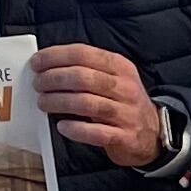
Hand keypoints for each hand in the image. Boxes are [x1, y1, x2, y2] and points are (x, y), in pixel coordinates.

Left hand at [34, 43, 165, 169]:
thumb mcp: (114, 78)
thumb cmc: (123, 104)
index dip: (56, 57)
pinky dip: (76, 129)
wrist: (153, 134)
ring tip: (44, 103)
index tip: (37, 63)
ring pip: (87, 103)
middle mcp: (125, 87)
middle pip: (83, 77)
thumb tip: (48, 65)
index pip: (83, 54)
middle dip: (54, 79)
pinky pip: (96, 132)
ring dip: (59, 102)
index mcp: (120, 67)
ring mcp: (126, 113)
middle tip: (38, 84)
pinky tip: (62, 126)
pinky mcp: (124, 136)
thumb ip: (87, 69)